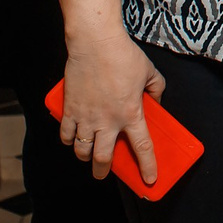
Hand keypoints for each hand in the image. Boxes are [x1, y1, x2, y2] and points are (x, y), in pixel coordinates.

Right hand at [59, 32, 166, 183]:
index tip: (149, 180)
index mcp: (131, 114)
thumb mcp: (150, 72)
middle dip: (103, 171)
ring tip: (87, 155)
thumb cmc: (123, 55)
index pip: (142, 148)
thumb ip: (157, 90)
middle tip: (103, 174)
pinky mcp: (70, 108)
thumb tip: (155, 103)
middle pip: (103, 158)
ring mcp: (86, 116)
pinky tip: (71, 139)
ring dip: (85, 156)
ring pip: (82, 149)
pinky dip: (67, 140)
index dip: (147, 166)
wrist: (95, 42)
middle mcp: (107, 120)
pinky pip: (65, 134)